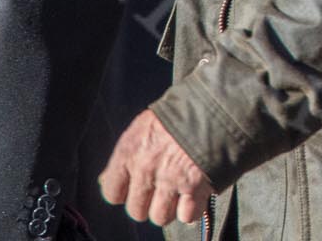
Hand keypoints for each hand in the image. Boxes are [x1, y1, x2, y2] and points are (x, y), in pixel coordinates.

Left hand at [99, 108, 213, 227]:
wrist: (217, 104)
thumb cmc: (180, 114)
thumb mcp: (145, 127)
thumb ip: (126, 155)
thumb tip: (104, 181)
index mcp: (129, 150)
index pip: (112, 192)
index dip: (125, 192)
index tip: (136, 187)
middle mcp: (146, 167)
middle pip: (136, 210)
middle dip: (149, 203)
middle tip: (163, 188)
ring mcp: (170, 179)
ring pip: (160, 217)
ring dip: (171, 208)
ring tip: (180, 190)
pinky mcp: (195, 187)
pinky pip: (187, 216)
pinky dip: (193, 209)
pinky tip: (196, 193)